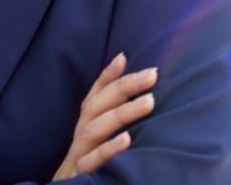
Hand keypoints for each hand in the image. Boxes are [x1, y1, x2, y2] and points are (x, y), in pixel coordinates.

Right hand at [51, 52, 157, 180]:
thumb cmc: (88, 169)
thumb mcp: (98, 143)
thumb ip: (111, 119)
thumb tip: (135, 92)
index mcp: (85, 126)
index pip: (95, 95)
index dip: (107, 75)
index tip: (124, 57)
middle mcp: (80, 135)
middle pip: (98, 105)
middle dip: (124, 86)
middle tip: (152, 74)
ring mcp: (79, 154)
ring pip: (96, 128)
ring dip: (122, 113)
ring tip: (149, 101)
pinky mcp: (79, 175)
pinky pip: (92, 161)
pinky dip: (109, 149)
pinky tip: (127, 140)